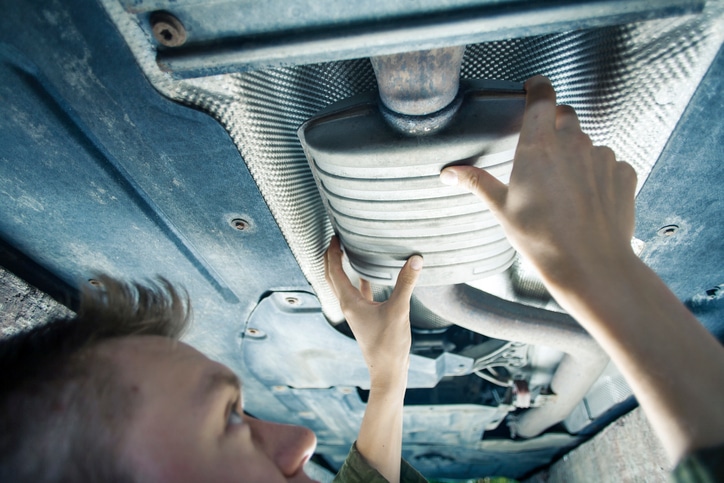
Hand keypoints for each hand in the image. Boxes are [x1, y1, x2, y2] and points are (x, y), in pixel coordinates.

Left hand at [324, 236, 422, 387]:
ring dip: (343, 267)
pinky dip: (361, 280)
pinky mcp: (367, 317)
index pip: (334, 271)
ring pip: (345, 284)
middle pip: (334, 276)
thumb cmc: (389, 345)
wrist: (388, 371)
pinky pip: (360, 293)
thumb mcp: (399, 311)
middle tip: (336, 237)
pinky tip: (369, 274)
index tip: (334, 235)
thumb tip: (415, 259)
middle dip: (332, 256)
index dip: (333, 251)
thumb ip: (406, 283)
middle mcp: (349, 306)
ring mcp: (357, 312)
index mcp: (349, 302)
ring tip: (348, 250)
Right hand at [440, 75, 637, 291]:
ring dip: (575, 154)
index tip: (533, 87)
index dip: (537, 86)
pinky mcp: (623, 173)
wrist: (591, 265)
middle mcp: (573, 143)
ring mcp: (602, 156)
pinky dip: (598, 174)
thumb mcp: (502, 209)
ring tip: (565, 188)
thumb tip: (449, 172)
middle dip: (554, 124)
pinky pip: (609, 163)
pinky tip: (588, 199)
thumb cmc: (542, 238)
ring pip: (587, 142)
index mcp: (539, 146)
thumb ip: (477, 182)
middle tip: (542, 152)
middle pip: (565, 116)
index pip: (542, 97)